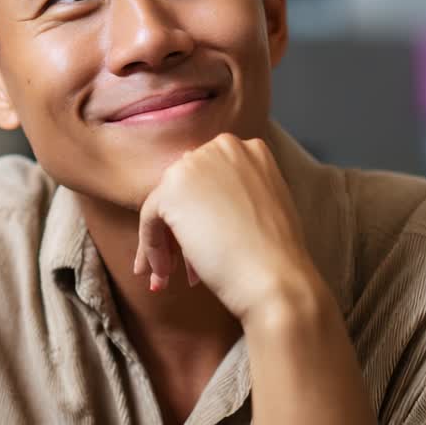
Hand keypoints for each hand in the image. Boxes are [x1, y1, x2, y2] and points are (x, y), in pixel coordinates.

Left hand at [133, 133, 319, 323]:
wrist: (275, 277)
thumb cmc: (275, 255)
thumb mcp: (264, 207)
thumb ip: (235, 194)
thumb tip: (200, 207)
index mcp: (249, 149)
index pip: (208, 177)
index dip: (200, 213)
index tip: (201, 244)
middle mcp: (223, 146)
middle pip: (184, 187)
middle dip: (179, 226)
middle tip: (177, 264)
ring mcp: (197, 163)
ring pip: (164, 202)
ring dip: (163, 240)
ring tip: (166, 274)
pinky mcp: (173, 189)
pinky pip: (150, 218)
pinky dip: (152, 246)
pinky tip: (164, 274)